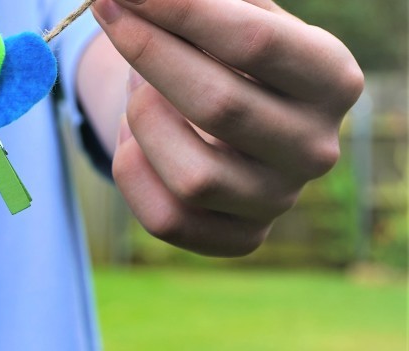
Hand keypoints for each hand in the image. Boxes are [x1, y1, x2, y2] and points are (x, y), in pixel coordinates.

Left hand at [90, 0, 363, 255]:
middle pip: (219, 105)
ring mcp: (279, 199)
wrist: (220, 120)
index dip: (181, 12)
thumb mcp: (230, 15)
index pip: (254, 41)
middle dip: (148, 54)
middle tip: (108, 16)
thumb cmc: (222, 54)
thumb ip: (200, 3)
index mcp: (331, 78)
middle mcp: (316, 146)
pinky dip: (136, 175)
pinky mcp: (240, 238)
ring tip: (141, 94)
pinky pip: (168, 219)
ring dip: (144, 123)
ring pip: (193, 177)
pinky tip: (137, 143)